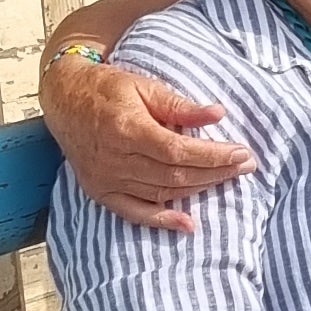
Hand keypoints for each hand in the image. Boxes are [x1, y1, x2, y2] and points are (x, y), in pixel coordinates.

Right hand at [43, 60, 254, 232]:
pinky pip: (134, 213)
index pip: (179, 151)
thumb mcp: (145, 86)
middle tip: (246, 165)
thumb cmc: (107, 89)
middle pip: (175, 175)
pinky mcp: (101, 192)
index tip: (241, 153)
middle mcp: (115, 159)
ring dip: (198, 190)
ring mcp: (107, 180)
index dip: (213, 156)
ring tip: (228, 180)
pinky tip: (188, 224)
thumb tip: (218, 113)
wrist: (64, 100)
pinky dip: (162, 221)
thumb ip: (180, 106)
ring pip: (161, 193)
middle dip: (215, 172)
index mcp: (127, 129)